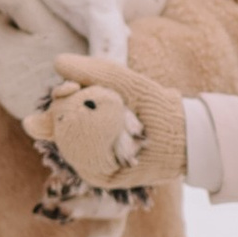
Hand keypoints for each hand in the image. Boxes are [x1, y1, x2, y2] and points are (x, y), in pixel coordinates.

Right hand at [47, 54, 186, 183]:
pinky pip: (83, 162)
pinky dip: (96, 149)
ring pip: (67, 142)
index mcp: (86, 110)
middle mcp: (83, 133)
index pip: (59, 103)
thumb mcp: (122, 81)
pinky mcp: (98, 175)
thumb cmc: (153, 104)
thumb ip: (91, 71)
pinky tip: (116, 141)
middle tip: (95, 104)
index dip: (60, 95)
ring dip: (88, 128)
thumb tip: (57, 61)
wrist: (179, 134)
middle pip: (57, 122)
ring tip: (118, 123)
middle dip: (69, 111)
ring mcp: (88, 155)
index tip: (69, 88)